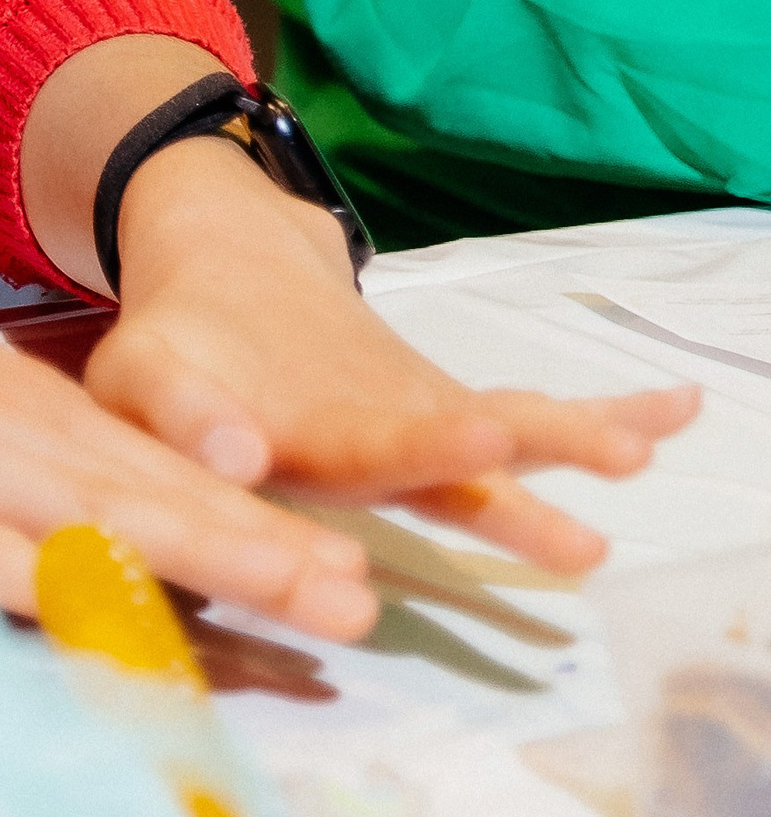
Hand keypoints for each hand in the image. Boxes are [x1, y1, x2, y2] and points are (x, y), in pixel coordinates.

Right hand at [0, 253, 381, 638]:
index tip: (324, 558)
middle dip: (258, 541)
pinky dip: (60, 584)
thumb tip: (31, 491)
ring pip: (94, 509)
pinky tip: (124, 617)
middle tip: (360, 592)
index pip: (132, 456)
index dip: (231, 511)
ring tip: (302, 600)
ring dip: (206, 560)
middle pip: (143, 483)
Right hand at [86, 136, 697, 570]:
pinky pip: (526, 416)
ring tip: (633, 454)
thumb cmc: (170, 357)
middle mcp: (351, 475)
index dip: (371, 463)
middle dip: (489, 495)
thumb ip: (179, 417)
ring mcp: (407, 446)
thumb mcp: (142, 379)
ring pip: (486, 461)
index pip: (320, 476)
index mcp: (276, 470)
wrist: (218, 295)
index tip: (411, 448)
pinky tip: (674, 408)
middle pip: (423, 482)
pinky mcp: (442, 412)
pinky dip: (600, 412)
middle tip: (557, 521)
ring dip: (560, 455)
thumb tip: (229, 458)